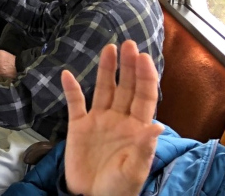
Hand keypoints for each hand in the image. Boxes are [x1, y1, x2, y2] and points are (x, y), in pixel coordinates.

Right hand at [63, 41, 161, 195]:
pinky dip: (71, 89)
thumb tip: (157, 126)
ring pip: (103, 89)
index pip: (144, 97)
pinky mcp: (79, 126)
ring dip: (106, 69)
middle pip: (125, 87)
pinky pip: (75, 103)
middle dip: (128, 66)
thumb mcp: (134, 171)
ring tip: (109, 49)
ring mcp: (98, 121)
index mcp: (136, 129)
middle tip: (128, 44)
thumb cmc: (118, 188)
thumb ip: (144, 148)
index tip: (143, 57)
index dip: (144, 76)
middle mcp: (119, 120)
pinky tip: (67, 74)